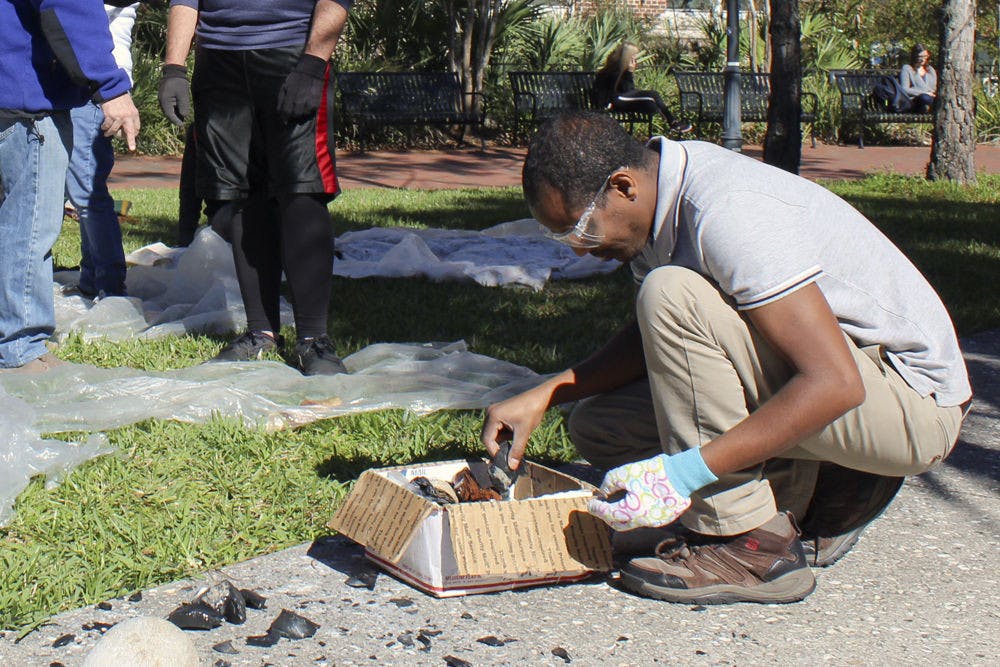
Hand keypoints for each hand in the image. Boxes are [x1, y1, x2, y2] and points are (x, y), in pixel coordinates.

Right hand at [99, 93, 139, 150]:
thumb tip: (128, 128)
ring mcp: (118, 117)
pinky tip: (103, 128)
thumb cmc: (121, 98)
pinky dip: (104, 128)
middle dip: (131, 142)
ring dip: (110, 134)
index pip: (137, 128)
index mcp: (134, 115)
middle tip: (132, 148)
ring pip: (115, 131)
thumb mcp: (130, 106)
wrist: (112, 89)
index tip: (131, 136)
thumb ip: (130, 116)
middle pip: (130, 133)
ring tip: (106, 134)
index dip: (134, 133)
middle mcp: (128, 117)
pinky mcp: (109, 116)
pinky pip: (107, 126)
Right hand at [158, 64, 189, 125]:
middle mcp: (161, 100)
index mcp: (164, 101)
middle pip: (168, 113)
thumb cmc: (179, 82)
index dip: (176, 121)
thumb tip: (183, 116)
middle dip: (175, 119)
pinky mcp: (164, 96)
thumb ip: (183, 106)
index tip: (182, 126)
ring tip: (182, 118)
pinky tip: (179, 111)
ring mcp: (162, 98)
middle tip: (183, 123)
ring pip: (168, 110)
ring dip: (175, 114)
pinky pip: (168, 105)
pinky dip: (174, 109)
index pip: (170, 115)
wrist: (173, 70)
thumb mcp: (183, 95)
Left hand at [276, 54, 327, 121]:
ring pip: (303, 114)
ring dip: (301, 112)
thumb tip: (280, 112)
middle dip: (292, 115)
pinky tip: (307, 103)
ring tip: (301, 106)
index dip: (284, 117)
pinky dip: (308, 110)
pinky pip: (311, 111)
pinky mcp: (316, 102)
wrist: (311, 70)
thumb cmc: (296, 78)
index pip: (285, 111)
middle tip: (293, 111)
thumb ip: (281, 99)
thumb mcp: (285, 86)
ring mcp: (308, 102)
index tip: (284, 119)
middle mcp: (299, 100)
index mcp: (290, 95)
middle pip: (295, 115)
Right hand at [480, 386, 550, 470]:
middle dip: (499, 445)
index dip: (495, 451)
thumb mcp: (524, 433)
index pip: (487, 440)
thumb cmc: (532, 412)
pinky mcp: (499, 412)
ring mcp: (494, 411)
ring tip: (517, 437)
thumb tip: (511, 467)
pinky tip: (516, 431)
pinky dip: (505, 433)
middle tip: (511, 452)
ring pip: (493, 433)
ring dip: (503, 439)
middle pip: (487, 437)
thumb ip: (516, 450)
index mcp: (493, 416)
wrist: (541, 397)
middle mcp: (490, 412)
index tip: (505, 460)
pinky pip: (497, 428)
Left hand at [588, 449, 716, 531]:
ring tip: (616, 503)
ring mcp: (653, 523)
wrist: (680, 475)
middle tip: (601, 505)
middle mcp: (642, 522)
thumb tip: (602, 492)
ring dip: (621, 515)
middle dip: (607, 516)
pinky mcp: (662, 520)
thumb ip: (609, 484)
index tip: (591, 503)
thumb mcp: (625, 473)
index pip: (607, 514)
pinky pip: (643, 520)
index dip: (596, 508)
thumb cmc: (651, 472)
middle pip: (618, 524)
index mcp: (631, 512)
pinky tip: (634, 503)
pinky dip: (635, 514)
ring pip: (631, 524)